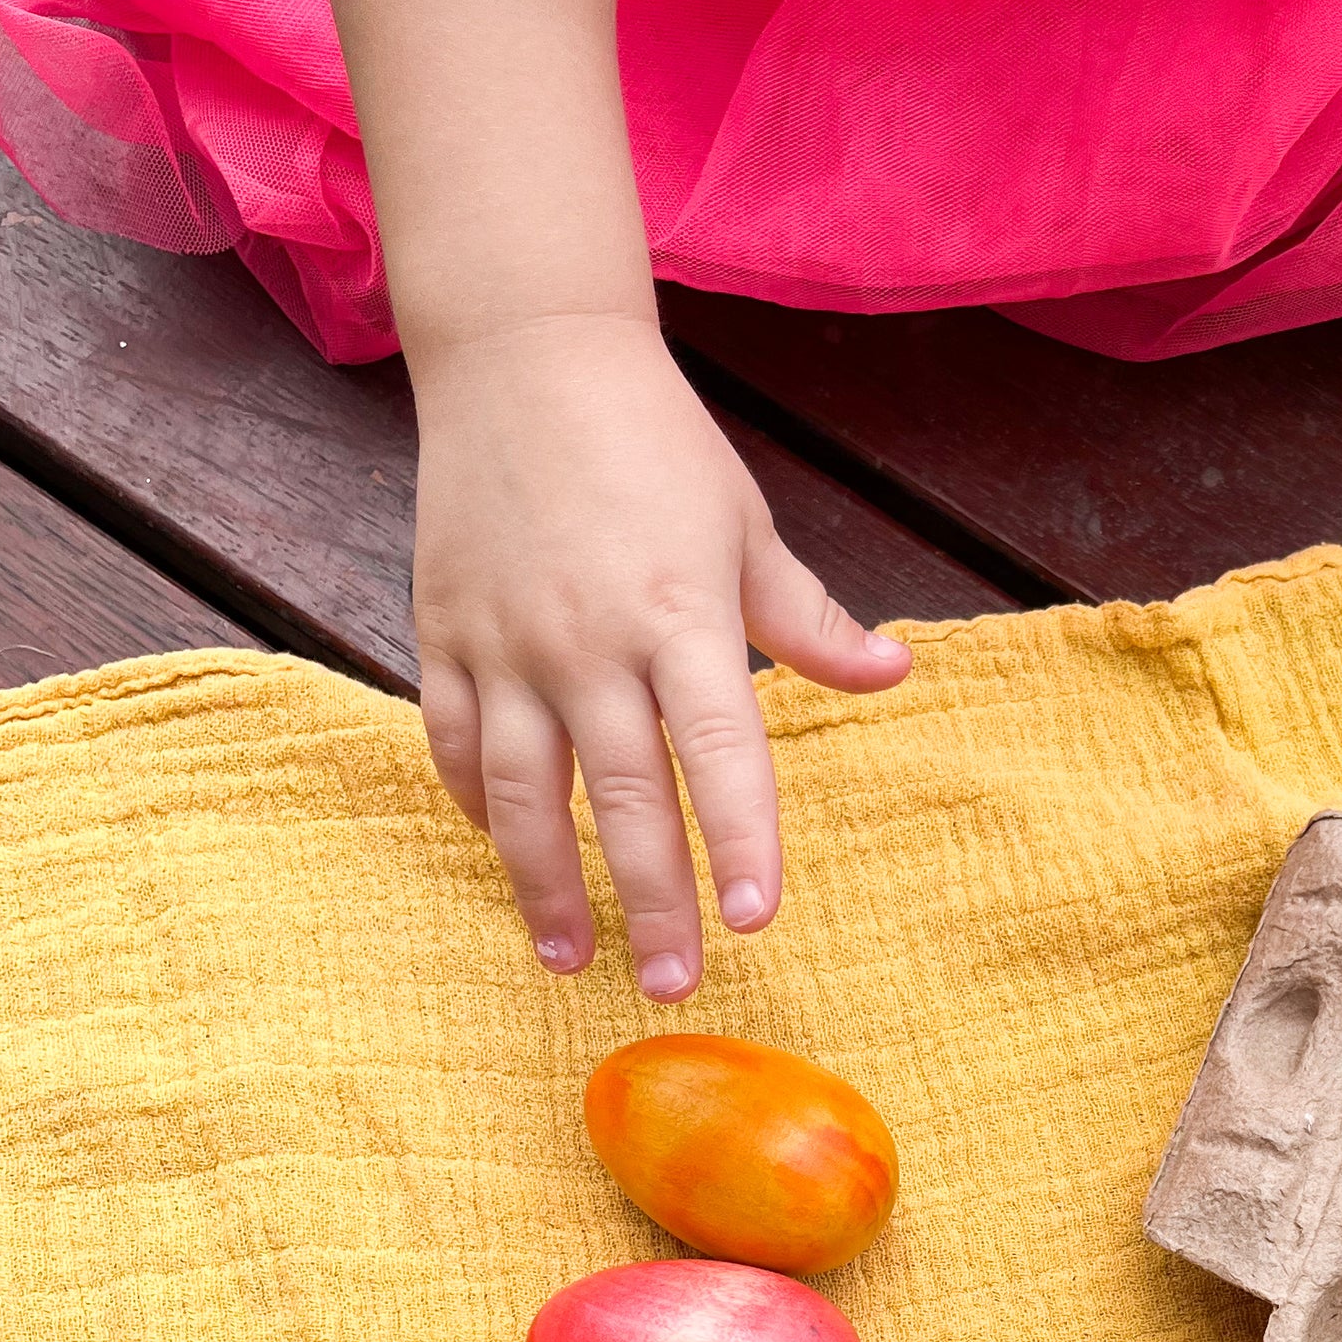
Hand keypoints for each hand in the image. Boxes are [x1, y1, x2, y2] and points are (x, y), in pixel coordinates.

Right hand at [411, 312, 911, 999]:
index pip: (722, 749)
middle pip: (626, 798)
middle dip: (653, 901)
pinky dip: (481, 806)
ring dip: (548, 885)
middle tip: (675, 984)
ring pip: (527, 794)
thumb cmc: (655, 444)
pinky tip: (506, 853)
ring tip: (572, 958)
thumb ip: (810, 617)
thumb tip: (895, 672)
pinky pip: (460, 744)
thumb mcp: (746, 524)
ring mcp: (509, 642)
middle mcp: (591, 639)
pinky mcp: (446, 634)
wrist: (525, 357)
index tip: (757, 918)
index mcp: (681, 612)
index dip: (742, 839)